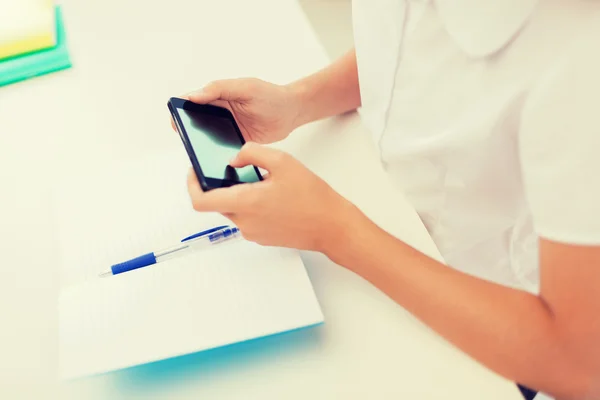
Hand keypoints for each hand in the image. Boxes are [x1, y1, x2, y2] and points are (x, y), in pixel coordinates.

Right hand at [173, 78, 302, 143]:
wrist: (292, 113)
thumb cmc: (270, 95)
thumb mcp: (245, 87)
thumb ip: (219, 89)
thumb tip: (193, 97)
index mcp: (217, 97)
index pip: (192, 102)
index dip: (181, 111)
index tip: (176, 120)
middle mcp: (218, 114)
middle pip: (196, 124)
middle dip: (190, 132)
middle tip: (189, 141)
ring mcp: (227, 130)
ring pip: (207, 140)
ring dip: (203, 146)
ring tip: (202, 154)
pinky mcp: (237, 144)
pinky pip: (222, 151)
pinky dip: (218, 156)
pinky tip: (217, 161)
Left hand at [186, 143, 356, 251]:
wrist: (331, 226)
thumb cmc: (312, 197)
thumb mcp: (283, 161)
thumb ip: (252, 153)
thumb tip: (233, 159)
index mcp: (245, 203)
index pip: (200, 201)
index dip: (192, 185)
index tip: (195, 172)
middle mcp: (244, 222)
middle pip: (217, 203)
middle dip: (220, 185)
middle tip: (234, 170)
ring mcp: (253, 233)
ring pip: (233, 210)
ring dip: (238, 195)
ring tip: (262, 182)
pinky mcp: (263, 238)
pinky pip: (247, 219)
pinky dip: (251, 206)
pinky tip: (271, 196)